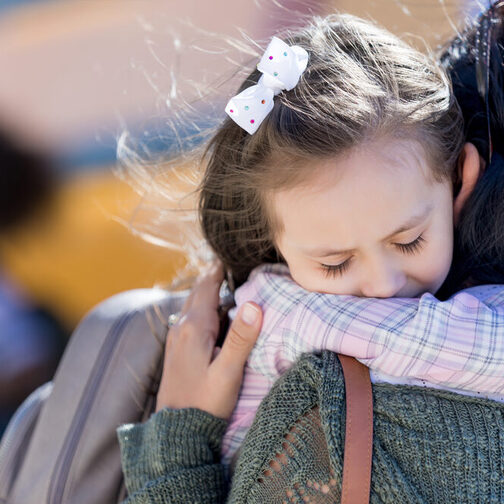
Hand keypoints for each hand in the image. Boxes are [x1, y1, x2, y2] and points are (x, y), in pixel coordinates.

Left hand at [156, 262, 262, 419]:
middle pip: (197, 294)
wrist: (176, 432)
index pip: (207, 289)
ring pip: (191, 306)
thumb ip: (241, 338)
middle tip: (226, 264)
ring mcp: (175, 340)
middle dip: (211, 278)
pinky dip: (200, 309)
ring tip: (221, 284)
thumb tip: (255, 304)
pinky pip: (188, 320)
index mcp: (194, 328)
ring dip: (205, 293)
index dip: (217, 270)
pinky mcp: (176, 351)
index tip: (226, 254)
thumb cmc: (206, 403)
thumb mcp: (228, 372)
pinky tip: (210, 316)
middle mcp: (181, 328)